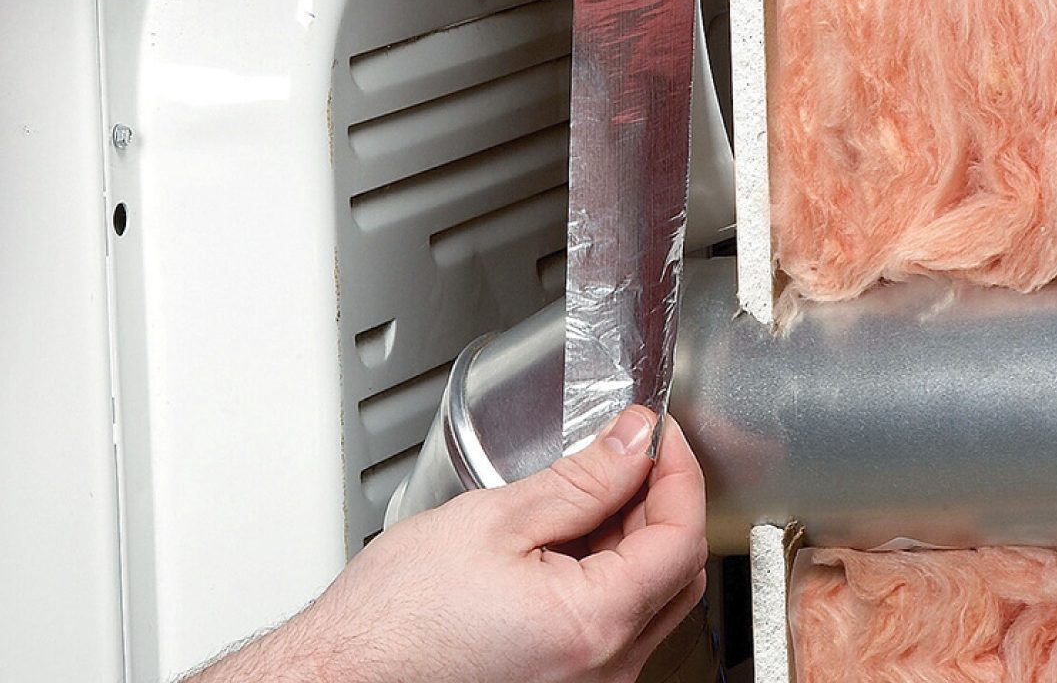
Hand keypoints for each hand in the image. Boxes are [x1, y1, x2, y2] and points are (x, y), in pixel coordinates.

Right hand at [193, 408, 708, 682]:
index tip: (657, 433)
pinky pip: (615, 627)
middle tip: (628, 453)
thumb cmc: (391, 622)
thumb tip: (635, 442)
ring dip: (634, 537)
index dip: (678, 471)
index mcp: (593, 626)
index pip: (681, 537)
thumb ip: (583, 480)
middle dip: (662, 501)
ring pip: (650, 599)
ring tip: (588, 492)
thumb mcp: (494, 521)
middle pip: (676, 572)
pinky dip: (608, 576)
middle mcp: (604, 671)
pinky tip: (568, 542)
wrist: (339, 677)